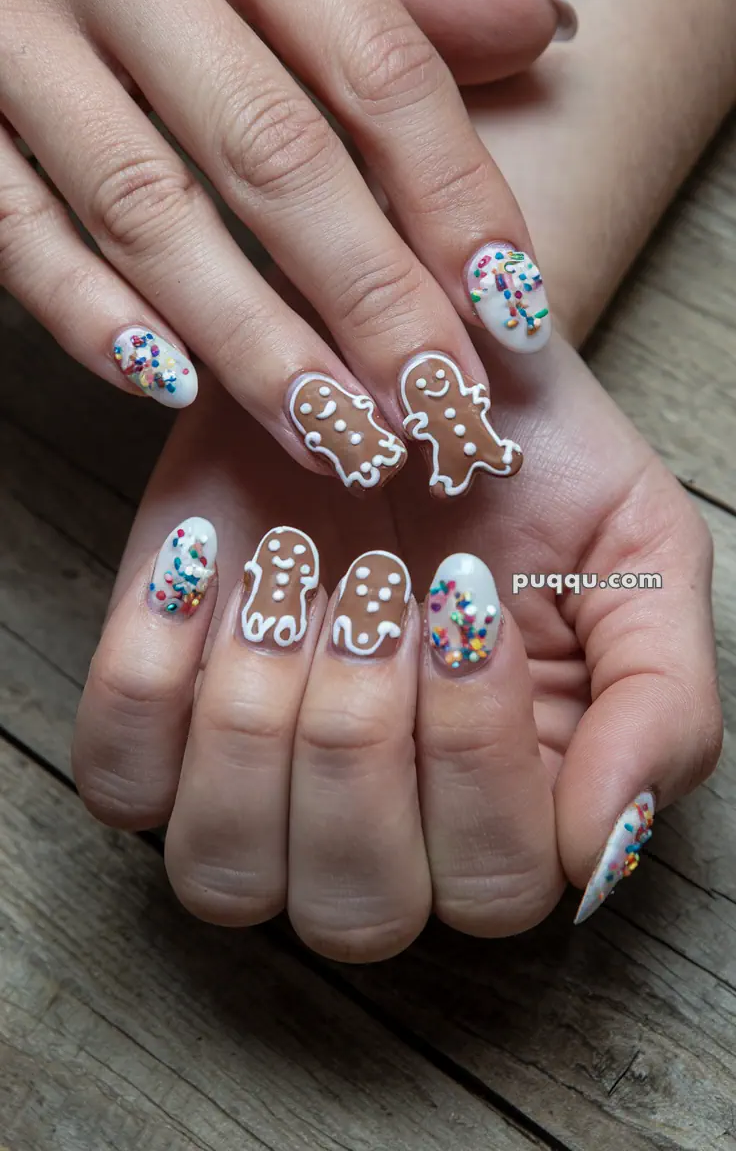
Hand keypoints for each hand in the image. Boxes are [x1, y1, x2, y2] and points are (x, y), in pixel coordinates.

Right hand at [0, 0, 568, 485]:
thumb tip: (533, 26)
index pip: (376, 64)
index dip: (455, 199)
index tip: (509, 312)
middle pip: (272, 153)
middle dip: (370, 300)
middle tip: (436, 406)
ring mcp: (8, 23)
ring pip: (146, 213)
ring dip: (251, 344)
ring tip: (335, 435)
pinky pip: (16, 230)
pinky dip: (92, 318)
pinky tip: (171, 386)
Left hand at [73, 331, 718, 961]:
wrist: (402, 352)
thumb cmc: (530, 457)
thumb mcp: (640, 552)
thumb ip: (660, 704)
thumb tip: (605, 851)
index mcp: (516, 803)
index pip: (496, 886)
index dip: (475, 753)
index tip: (466, 594)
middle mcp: (382, 822)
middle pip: (356, 908)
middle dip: (361, 741)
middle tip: (378, 590)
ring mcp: (257, 783)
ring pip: (225, 873)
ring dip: (259, 717)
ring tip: (297, 575)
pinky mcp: (160, 717)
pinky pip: (120, 781)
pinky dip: (150, 678)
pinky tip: (205, 567)